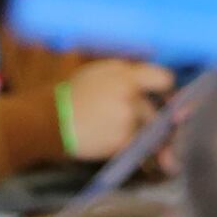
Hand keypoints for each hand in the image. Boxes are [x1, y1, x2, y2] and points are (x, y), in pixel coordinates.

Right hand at [58, 55, 174, 158]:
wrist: (50, 119)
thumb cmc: (74, 93)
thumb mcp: (102, 71)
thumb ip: (130, 74)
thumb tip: (155, 80)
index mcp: (127, 76)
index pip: (165, 79)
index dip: (166, 89)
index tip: (164, 95)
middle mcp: (131, 97)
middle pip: (156, 110)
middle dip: (149, 116)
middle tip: (127, 117)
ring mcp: (127, 121)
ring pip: (147, 129)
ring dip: (138, 131)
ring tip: (111, 127)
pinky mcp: (121, 142)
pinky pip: (136, 145)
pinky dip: (127, 144)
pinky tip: (107, 137)